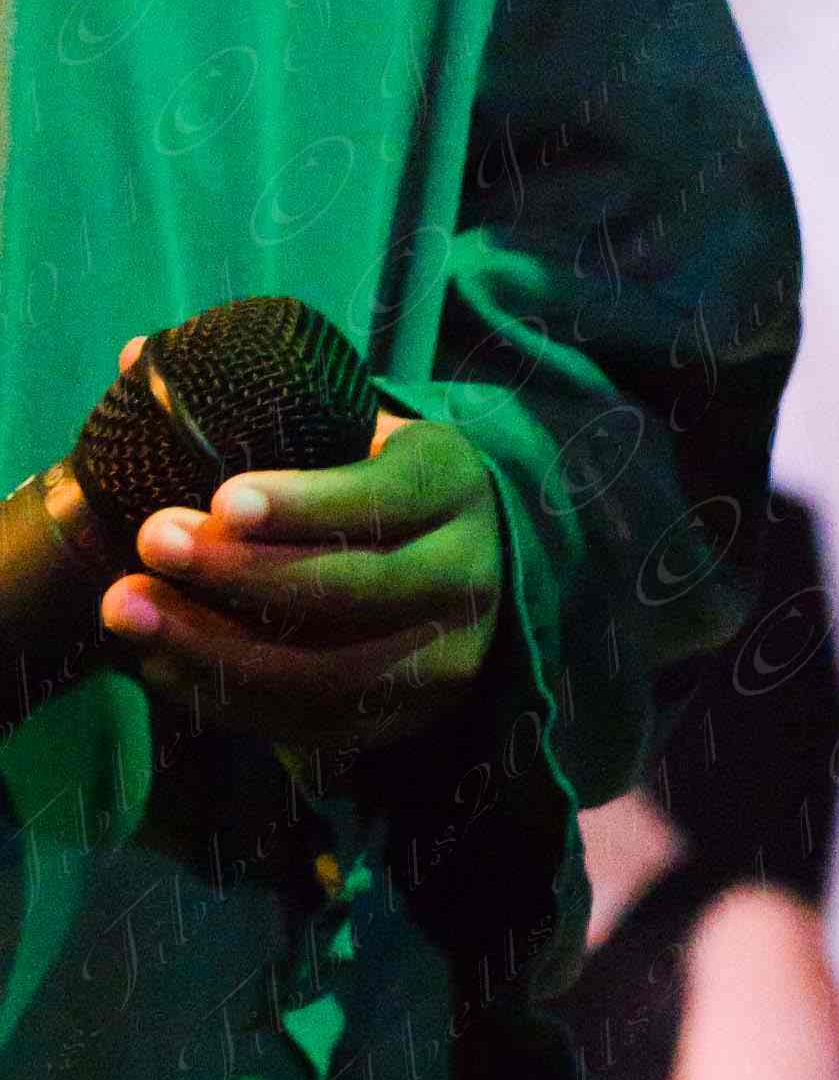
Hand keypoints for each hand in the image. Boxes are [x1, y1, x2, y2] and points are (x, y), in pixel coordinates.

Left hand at [101, 402, 504, 756]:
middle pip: (351, 588)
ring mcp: (442, 657)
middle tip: (148, 542)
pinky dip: (225, 698)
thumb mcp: (353, 425)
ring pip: (324, 671)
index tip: (219, 499)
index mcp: (452, 483)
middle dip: (238, 572)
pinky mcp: (406, 720)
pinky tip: (160, 660)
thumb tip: (137, 356)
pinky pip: (308, 724)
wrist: (470, 564)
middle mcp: (464, 572)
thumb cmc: (381, 480)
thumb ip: (257, 400)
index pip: (383, 497)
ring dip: (212, 646)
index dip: (304, 504)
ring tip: (126, 609)